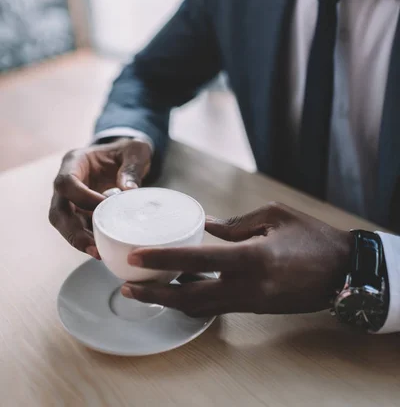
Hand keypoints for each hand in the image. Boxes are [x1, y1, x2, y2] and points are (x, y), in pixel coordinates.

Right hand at [49, 138, 151, 257]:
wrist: (126, 157)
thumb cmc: (128, 151)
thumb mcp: (135, 151)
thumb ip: (132, 168)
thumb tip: (128, 191)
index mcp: (75, 161)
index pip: (66, 182)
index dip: (82, 197)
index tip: (105, 206)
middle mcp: (66, 180)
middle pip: (58, 209)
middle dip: (72, 230)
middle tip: (93, 246)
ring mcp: (70, 198)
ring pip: (63, 223)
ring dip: (78, 239)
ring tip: (98, 252)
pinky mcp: (79, 211)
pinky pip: (77, 228)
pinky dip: (87, 239)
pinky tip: (102, 249)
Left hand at [121, 203, 351, 316]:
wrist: (343, 271)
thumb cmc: (312, 237)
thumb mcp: (274, 215)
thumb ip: (236, 224)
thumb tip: (206, 227)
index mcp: (251, 258)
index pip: (197, 259)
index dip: (164, 259)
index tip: (137, 258)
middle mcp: (247, 287)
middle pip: (190, 297)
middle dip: (155, 294)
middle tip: (128, 286)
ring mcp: (251, 303)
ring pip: (201, 308)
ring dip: (172, 300)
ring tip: (148, 288)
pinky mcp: (255, 309)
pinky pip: (216, 307)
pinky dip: (194, 300)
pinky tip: (183, 286)